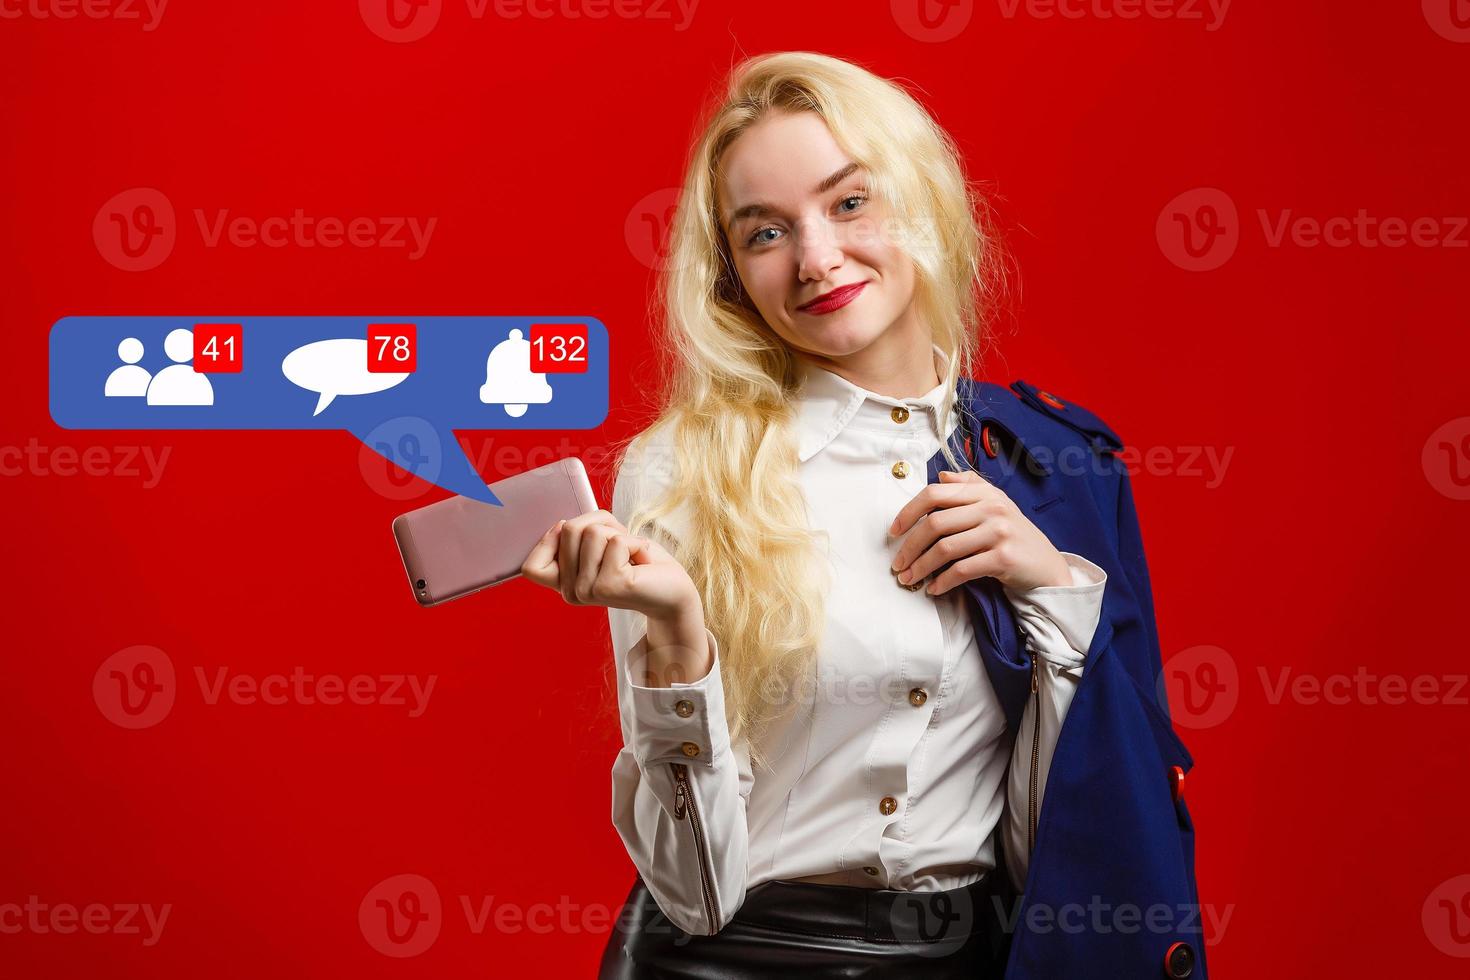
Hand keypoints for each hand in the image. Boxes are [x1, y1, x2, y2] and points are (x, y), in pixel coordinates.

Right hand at [520, 509, 699, 621]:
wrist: (672, 587)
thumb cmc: (637, 559)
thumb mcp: (601, 537)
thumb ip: (577, 530)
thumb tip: (564, 524)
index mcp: (565, 585)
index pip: (531, 567)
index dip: (550, 540)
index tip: (580, 537)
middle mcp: (572, 593)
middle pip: (567, 530)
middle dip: (600, 526)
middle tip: (618, 548)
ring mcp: (588, 592)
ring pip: (592, 531)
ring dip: (618, 534)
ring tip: (630, 555)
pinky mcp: (609, 586)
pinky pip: (616, 541)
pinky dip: (634, 541)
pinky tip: (641, 561)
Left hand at [889, 470, 1071, 595]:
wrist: (1046, 567)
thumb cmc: (1015, 536)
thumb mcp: (996, 504)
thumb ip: (970, 487)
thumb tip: (941, 477)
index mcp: (984, 493)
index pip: (935, 494)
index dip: (909, 512)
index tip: (894, 531)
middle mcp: (992, 508)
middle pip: (935, 523)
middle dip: (910, 546)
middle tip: (897, 563)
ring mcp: (999, 532)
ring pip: (945, 548)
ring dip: (921, 566)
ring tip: (909, 578)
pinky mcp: (1003, 558)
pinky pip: (962, 570)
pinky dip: (943, 581)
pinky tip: (934, 588)